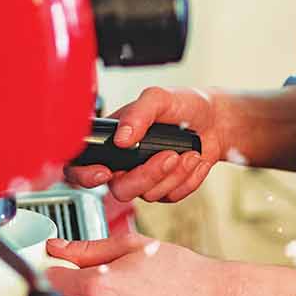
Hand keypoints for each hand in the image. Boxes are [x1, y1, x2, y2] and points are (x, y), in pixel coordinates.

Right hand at [65, 86, 227, 202]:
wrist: (215, 121)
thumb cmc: (183, 105)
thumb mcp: (159, 98)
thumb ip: (139, 113)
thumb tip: (122, 136)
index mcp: (112, 140)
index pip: (81, 166)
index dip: (84, 176)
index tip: (105, 172)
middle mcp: (124, 163)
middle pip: (119, 189)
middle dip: (147, 175)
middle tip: (169, 155)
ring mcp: (144, 179)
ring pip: (148, 195)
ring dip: (173, 174)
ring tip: (186, 152)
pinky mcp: (165, 190)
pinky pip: (171, 197)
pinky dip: (188, 179)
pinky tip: (193, 160)